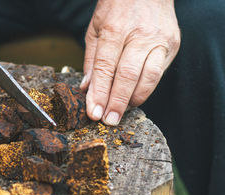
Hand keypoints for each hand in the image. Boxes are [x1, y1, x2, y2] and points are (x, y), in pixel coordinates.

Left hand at [80, 0, 180, 125]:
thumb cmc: (117, 8)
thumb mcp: (95, 28)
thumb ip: (91, 59)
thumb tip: (86, 88)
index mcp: (115, 29)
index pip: (105, 68)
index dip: (99, 93)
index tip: (94, 112)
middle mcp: (139, 35)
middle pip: (126, 76)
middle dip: (116, 103)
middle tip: (108, 120)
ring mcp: (159, 40)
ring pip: (147, 78)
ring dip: (133, 100)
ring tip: (120, 113)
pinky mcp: (172, 45)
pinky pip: (158, 74)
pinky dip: (145, 89)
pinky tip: (133, 98)